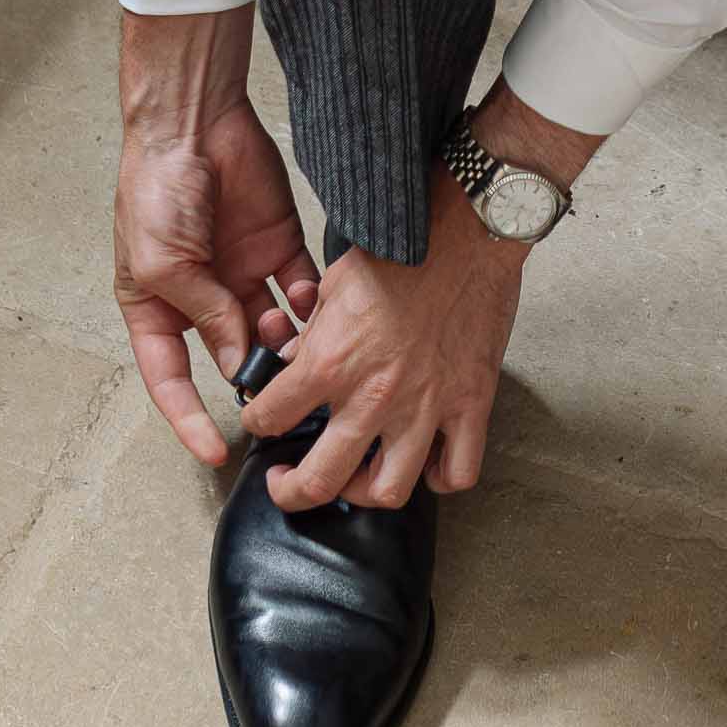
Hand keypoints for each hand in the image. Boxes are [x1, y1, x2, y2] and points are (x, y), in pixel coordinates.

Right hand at [115, 98, 319, 465]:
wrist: (194, 123)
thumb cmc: (155, 188)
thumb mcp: (164, 264)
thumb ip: (203, 314)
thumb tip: (236, 363)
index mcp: (156, 307)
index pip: (170, 379)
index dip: (190, 418)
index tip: (216, 452)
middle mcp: (202, 298)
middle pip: (230, 357)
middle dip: (254, 378)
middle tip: (277, 389)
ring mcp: (242, 274)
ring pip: (273, 331)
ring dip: (285, 343)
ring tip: (288, 337)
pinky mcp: (278, 249)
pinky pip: (301, 292)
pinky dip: (311, 306)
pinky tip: (310, 306)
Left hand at [238, 164, 524, 509]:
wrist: (466, 234)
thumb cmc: (402, 250)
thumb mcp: (332, 285)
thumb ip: (310, 335)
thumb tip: (295, 362)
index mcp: (330, 363)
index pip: (270, 419)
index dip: (257, 421)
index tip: (264, 419)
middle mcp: (374, 397)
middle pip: (320, 480)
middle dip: (292, 491)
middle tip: (288, 483)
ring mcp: (425, 408)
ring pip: (387, 491)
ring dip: (363, 492)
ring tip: (356, 478)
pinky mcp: (469, 406)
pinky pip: (456, 472)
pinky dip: (439, 477)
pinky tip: (426, 464)